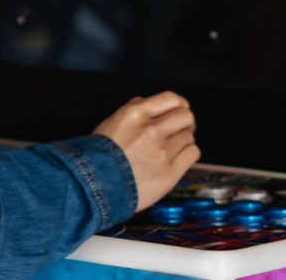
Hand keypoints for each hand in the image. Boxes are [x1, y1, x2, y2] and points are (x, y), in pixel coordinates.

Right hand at [93, 92, 199, 210]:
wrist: (92, 186)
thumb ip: (137, 111)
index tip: (180, 111)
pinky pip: (192, 153)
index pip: (172, 99)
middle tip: (179, 131)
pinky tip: (177, 159)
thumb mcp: (114, 122)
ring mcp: (161, 153)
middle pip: (186, 116)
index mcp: (135, 114)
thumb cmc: (99, 156)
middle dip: (185, 123)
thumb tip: (157, 108)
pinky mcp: (169, 174)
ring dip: (182, 141)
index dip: (180, 105)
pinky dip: (187, 154)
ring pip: (189, 136)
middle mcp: (150, 130)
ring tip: (170, 150)